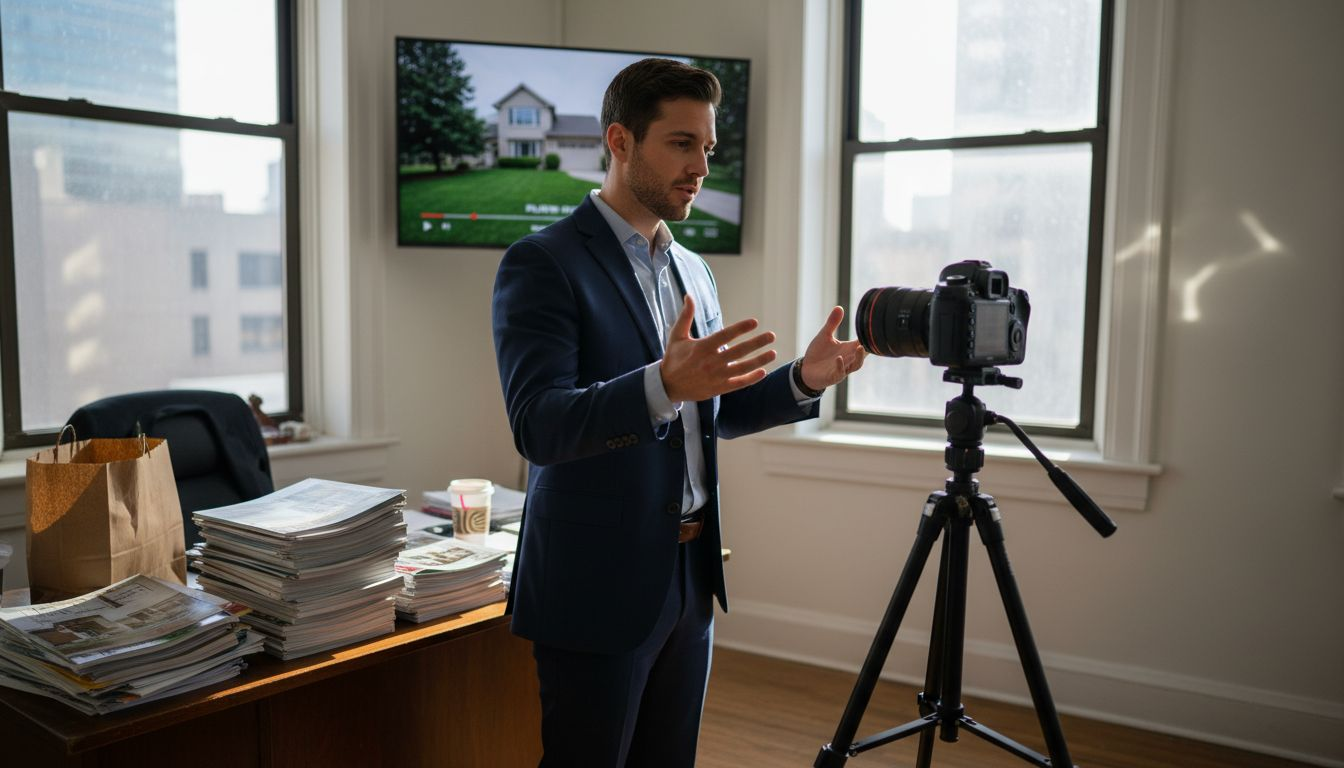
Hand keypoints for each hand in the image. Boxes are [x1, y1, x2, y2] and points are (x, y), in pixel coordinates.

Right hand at [660, 295, 777, 401]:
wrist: (667, 386)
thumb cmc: (673, 358)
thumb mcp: (677, 336)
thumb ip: (686, 316)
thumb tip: (689, 296)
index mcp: (702, 347)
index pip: (725, 336)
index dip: (740, 328)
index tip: (754, 322)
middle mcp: (711, 362)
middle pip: (739, 351)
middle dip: (757, 343)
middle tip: (771, 335)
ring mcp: (716, 376)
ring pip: (742, 367)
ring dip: (759, 360)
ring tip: (773, 352)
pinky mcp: (718, 388)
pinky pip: (738, 383)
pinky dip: (751, 378)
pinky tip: (763, 372)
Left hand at [799, 306, 866, 391]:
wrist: (806, 370)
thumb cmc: (818, 353)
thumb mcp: (825, 336)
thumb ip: (832, 323)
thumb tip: (839, 307)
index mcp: (849, 349)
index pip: (864, 342)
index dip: (870, 336)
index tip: (875, 327)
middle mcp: (849, 359)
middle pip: (864, 354)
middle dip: (868, 347)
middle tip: (872, 339)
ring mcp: (842, 368)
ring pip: (856, 365)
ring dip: (858, 358)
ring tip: (860, 348)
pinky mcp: (833, 376)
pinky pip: (840, 373)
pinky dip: (840, 366)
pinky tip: (838, 358)